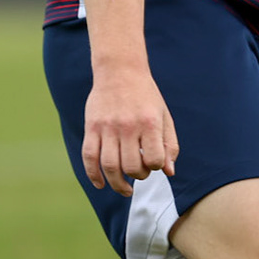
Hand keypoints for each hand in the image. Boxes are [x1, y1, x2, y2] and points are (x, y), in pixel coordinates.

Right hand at [81, 66, 178, 195]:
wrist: (120, 70)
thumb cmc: (146, 96)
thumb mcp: (163, 116)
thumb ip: (169, 144)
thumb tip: (169, 172)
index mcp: (149, 122)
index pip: (154, 159)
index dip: (156, 167)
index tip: (154, 162)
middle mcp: (128, 126)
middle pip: (130, 166)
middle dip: (138, 176)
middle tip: (140, 172)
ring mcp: (107, 127)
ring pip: (109, 166)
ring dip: (117, 184)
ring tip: (124, 188)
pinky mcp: (91, 127)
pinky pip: (89, 157)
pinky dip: (93, 175)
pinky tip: (100, 184)